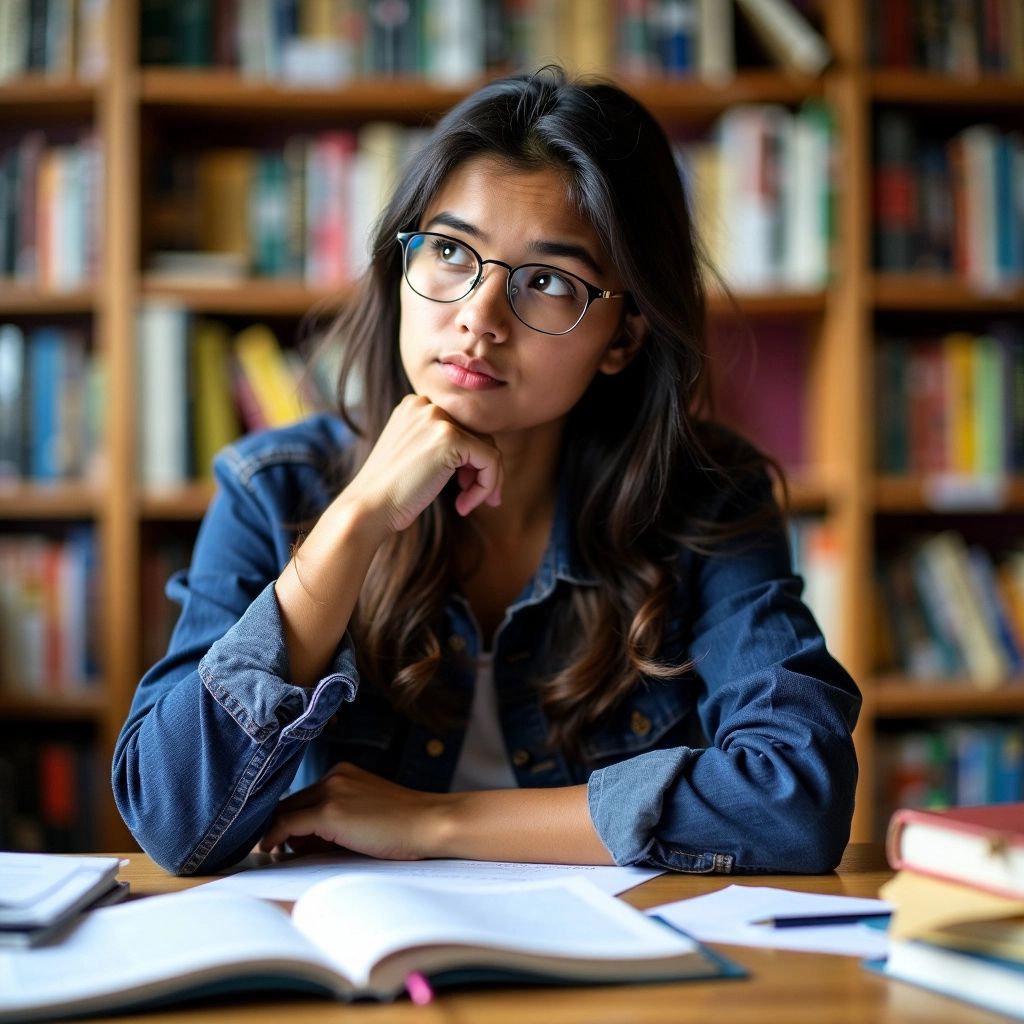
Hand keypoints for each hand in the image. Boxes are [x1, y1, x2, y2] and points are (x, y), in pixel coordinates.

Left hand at [258, 763, 450, 860]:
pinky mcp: (330, 811)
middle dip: (282, 829)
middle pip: (290, 802)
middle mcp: (334, 776)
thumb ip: (335, 820)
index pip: (303, 797)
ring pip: (285, 812)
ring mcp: (331, 791)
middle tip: (280, 853)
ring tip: (282, 855)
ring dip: (279, 835)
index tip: (284, 842)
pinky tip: (270, 850)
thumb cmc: (403, 826)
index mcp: (342, 773)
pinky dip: (273, 837)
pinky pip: (287, 824)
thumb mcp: (364, 813)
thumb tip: (298, 841)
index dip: (290, 821)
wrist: (429, 823)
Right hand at [341, 394, 502, 533]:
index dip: (470, 460)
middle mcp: (426, 404)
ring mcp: (438, 418)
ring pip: (489, 449)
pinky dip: (485, 487)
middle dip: (482, 471)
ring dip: (485, 483)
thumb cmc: (390, 492)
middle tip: (471, 500)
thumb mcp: (416, 456)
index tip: (464, 488)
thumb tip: (489, 454)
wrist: (368, 507)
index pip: (462, 427)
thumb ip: (442, 445)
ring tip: (465, 505)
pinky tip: (463, 506)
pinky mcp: (451, 437)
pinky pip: (491, 461)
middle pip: (479, 435)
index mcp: (415, 405)